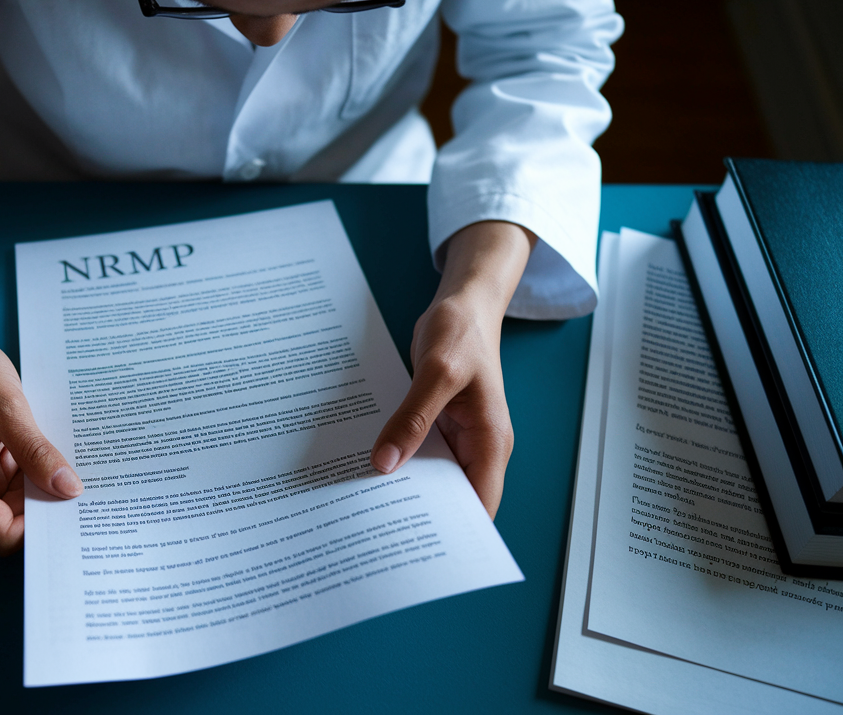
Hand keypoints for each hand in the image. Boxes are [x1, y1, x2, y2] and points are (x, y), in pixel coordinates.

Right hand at [0, 246, 81, 554]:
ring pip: (9, 507)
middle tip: (78, 487)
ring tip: (64, 466)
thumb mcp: (9, 408)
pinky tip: (47, 457)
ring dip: (37, 491)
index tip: (71, 509)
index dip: (37, 529)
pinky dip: (29, 477)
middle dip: (41, 509)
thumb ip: (36, 452)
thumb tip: (68, 489)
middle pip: (5, 523)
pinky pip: (7, 487)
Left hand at [370, 221, 535, 517]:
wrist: (462, 305)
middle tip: (374, 529)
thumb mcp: (437, 372)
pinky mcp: (439, 426)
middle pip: (452, 498)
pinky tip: (367, 467)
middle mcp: (478, 447)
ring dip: (403, 488)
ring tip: (363, 506)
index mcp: (490, 442)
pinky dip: (397, 461)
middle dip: (419, 514)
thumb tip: (385, 464)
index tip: (415, 547)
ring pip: (432, 478)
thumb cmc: (462, 333)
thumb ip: (413, 418)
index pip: (479, 504)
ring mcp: (458, 438)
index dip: (453, 531)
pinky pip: (419, 454)